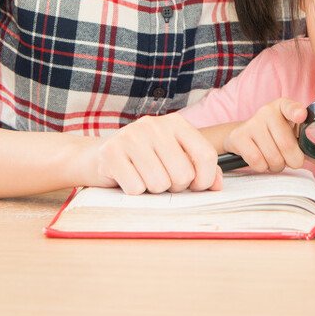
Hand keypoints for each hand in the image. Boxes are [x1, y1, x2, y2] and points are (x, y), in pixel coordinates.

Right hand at [86, 112, 220, 194]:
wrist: (96, 156)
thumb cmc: (142, 159)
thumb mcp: (173, 156)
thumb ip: (199, 167)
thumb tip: (218, 185)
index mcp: (176, 123)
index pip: (206, 155)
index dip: (205, 179)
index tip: (196, 186)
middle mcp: (154, 125)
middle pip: (183, 175)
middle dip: (174, 187)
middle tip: (161, 179)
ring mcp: (132, 136)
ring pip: (159, 184)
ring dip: (152, 190)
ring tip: (143, 177)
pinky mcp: (112, 153)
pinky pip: (136, 188)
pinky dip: (133, 192)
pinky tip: (126, 178)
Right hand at [223, 98, 309, 173]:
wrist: (245, 137)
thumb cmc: (277, 138)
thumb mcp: (298, 140)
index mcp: (285, 107)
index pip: (291, 107)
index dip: (296, 112)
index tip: (301, 116)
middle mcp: (268, 111)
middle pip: (287, 146)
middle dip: (292, 161)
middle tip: (288, 157)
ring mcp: (252, 123)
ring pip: (273, 158)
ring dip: (277, 165)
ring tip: (273, 156)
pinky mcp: (239, 136)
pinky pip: (257, 162)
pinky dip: (263, 167)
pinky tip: (261, 157)